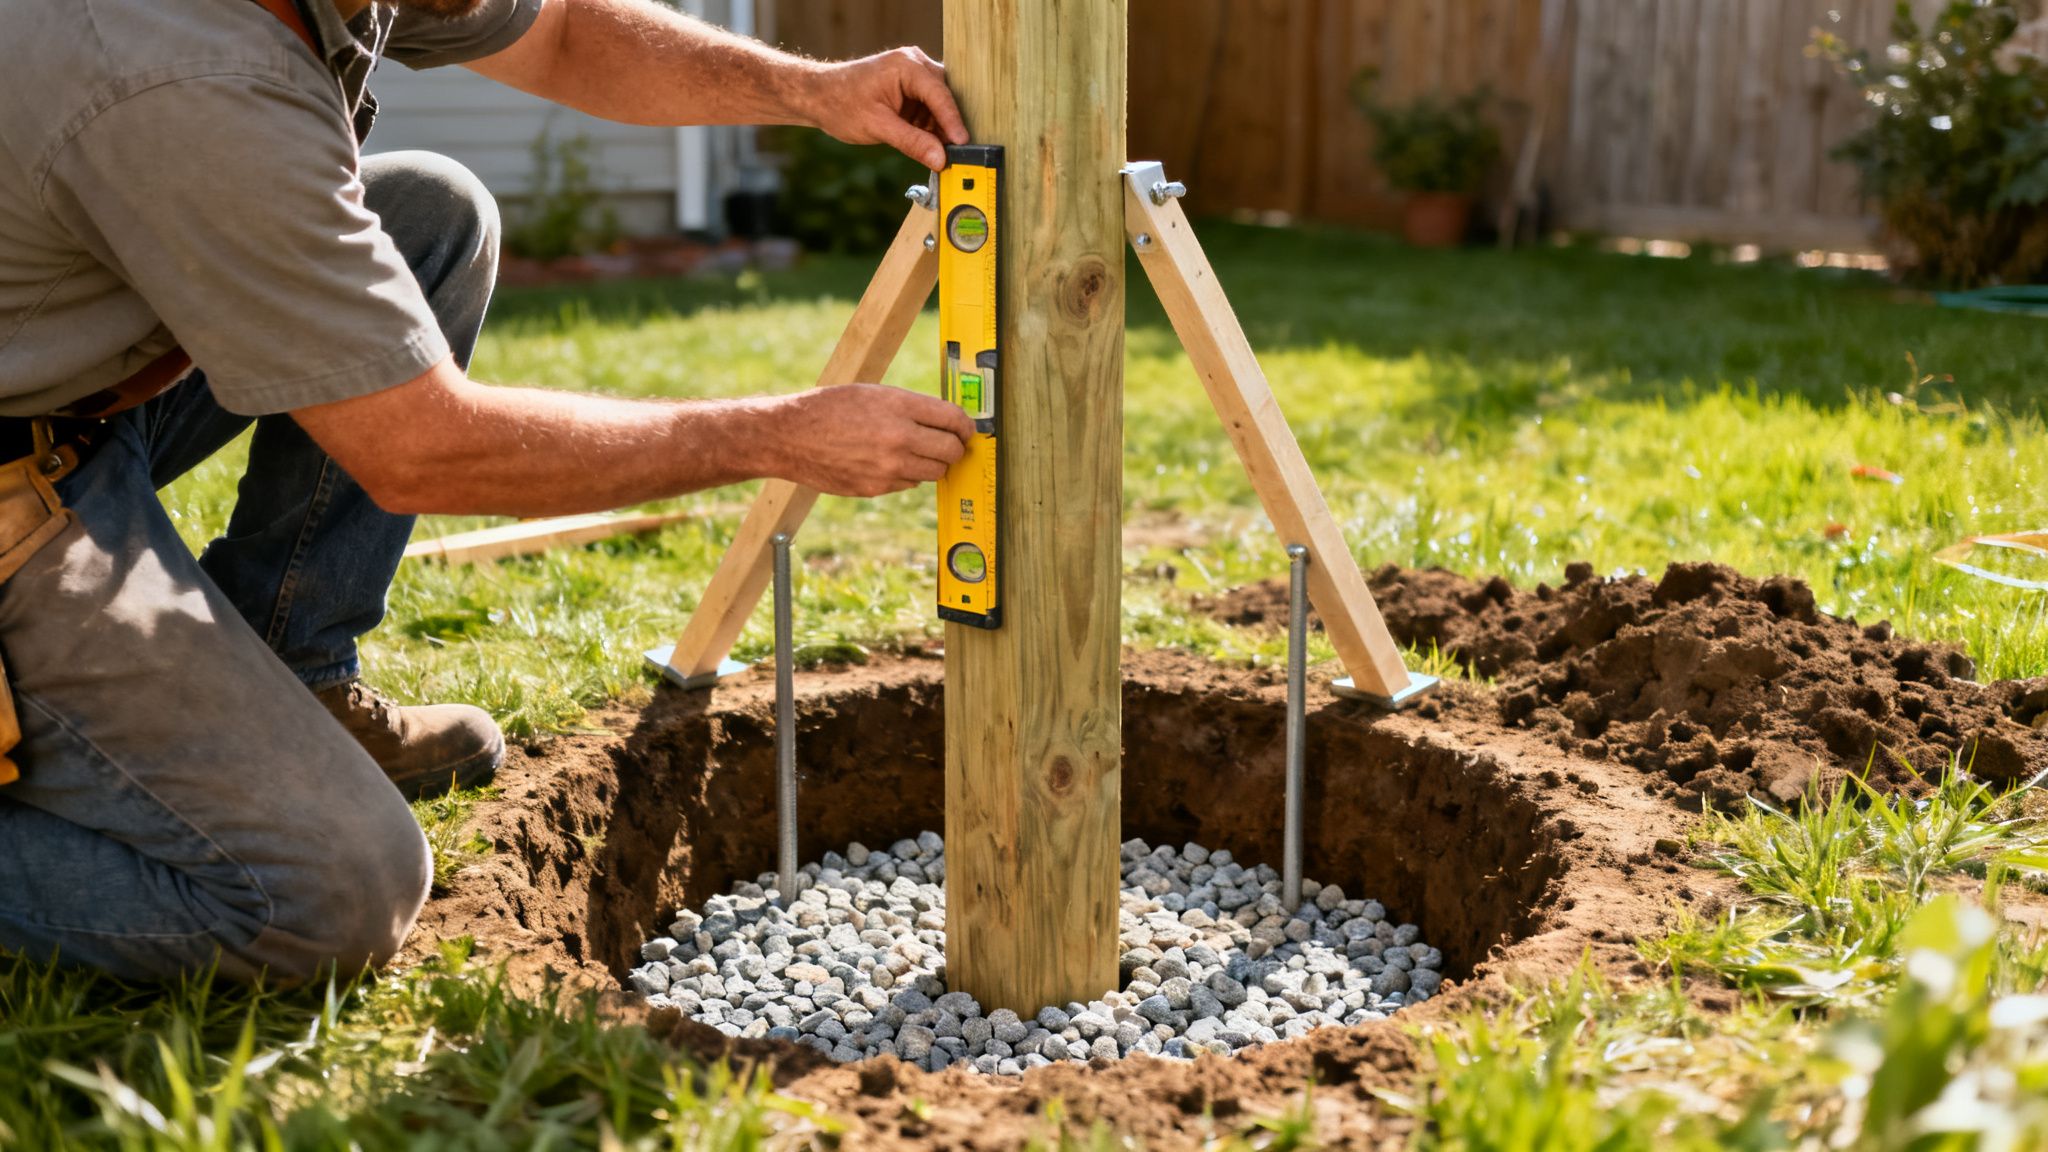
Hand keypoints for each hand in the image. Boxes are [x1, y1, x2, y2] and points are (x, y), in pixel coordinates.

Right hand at [769, 384, 973, 497]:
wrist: (790, 436)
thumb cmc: (831, 408)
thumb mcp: (874, 393)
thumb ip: (911, 407)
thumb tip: (948, 423)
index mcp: (899, 405)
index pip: (954, 419)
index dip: (966, 426)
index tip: (967, 429)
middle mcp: (898, 437)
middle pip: (952, 450)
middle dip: (956, 447)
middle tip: (950, 444)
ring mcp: (888, 467)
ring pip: (936, 472)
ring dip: (934, 464)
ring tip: (918, 452)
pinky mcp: (877, 488)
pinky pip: (910, 484)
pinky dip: (908, 475)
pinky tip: (889, 462)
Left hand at [805, 47, 967, 169]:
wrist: (819, 97)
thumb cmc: (842, 104)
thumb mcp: (878, 127)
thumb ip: (912, 142)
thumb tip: (941, 159)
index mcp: (906, 65)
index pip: (939, 94)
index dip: (953, 121)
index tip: (964, 144)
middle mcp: (914, 64)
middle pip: (945, 96)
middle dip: (949, 125)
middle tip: (957, 153)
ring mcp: (914, 76)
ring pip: (941, 105)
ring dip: (941, 128)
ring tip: (941, 153)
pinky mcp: (912, 90)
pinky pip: (931, 109)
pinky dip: (931, 127)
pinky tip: (930, 145)